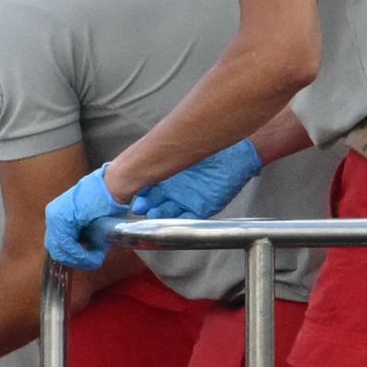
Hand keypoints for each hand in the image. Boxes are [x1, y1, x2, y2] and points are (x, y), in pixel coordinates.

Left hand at [42, 165, 126, 269]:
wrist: (115, 185)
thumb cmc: (109, 201)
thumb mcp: (91, 222)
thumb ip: (83, 235)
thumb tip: (85, 254)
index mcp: (58, 214)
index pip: (57, 244)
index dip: (72, 256)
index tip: (86, 260)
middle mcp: (53, 214)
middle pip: (56, 248)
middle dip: (75, 259)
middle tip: (92, 261)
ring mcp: (55, 216)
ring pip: (60, 250)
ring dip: (80, 259)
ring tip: (97, 258)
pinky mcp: (63, 219)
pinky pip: (67, 246)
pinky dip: (81, 255)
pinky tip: (95, 255)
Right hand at [131, 139, 260, 220]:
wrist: (239, 151)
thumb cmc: (210, 146)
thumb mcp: (177, 152)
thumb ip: (153, 161)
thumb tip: (127, 169)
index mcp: (166, 175)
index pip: (145, 189)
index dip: (138, 194)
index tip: (129, 196)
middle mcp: (174, 189)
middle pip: (154, 203)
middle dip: (146, 206)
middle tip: (141, 205)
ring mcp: (188, 199)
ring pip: (167, 212)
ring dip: (158, 214)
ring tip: (152, 211)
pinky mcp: (203, 207)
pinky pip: (186, 218)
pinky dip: (175, 221)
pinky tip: (167, 218)